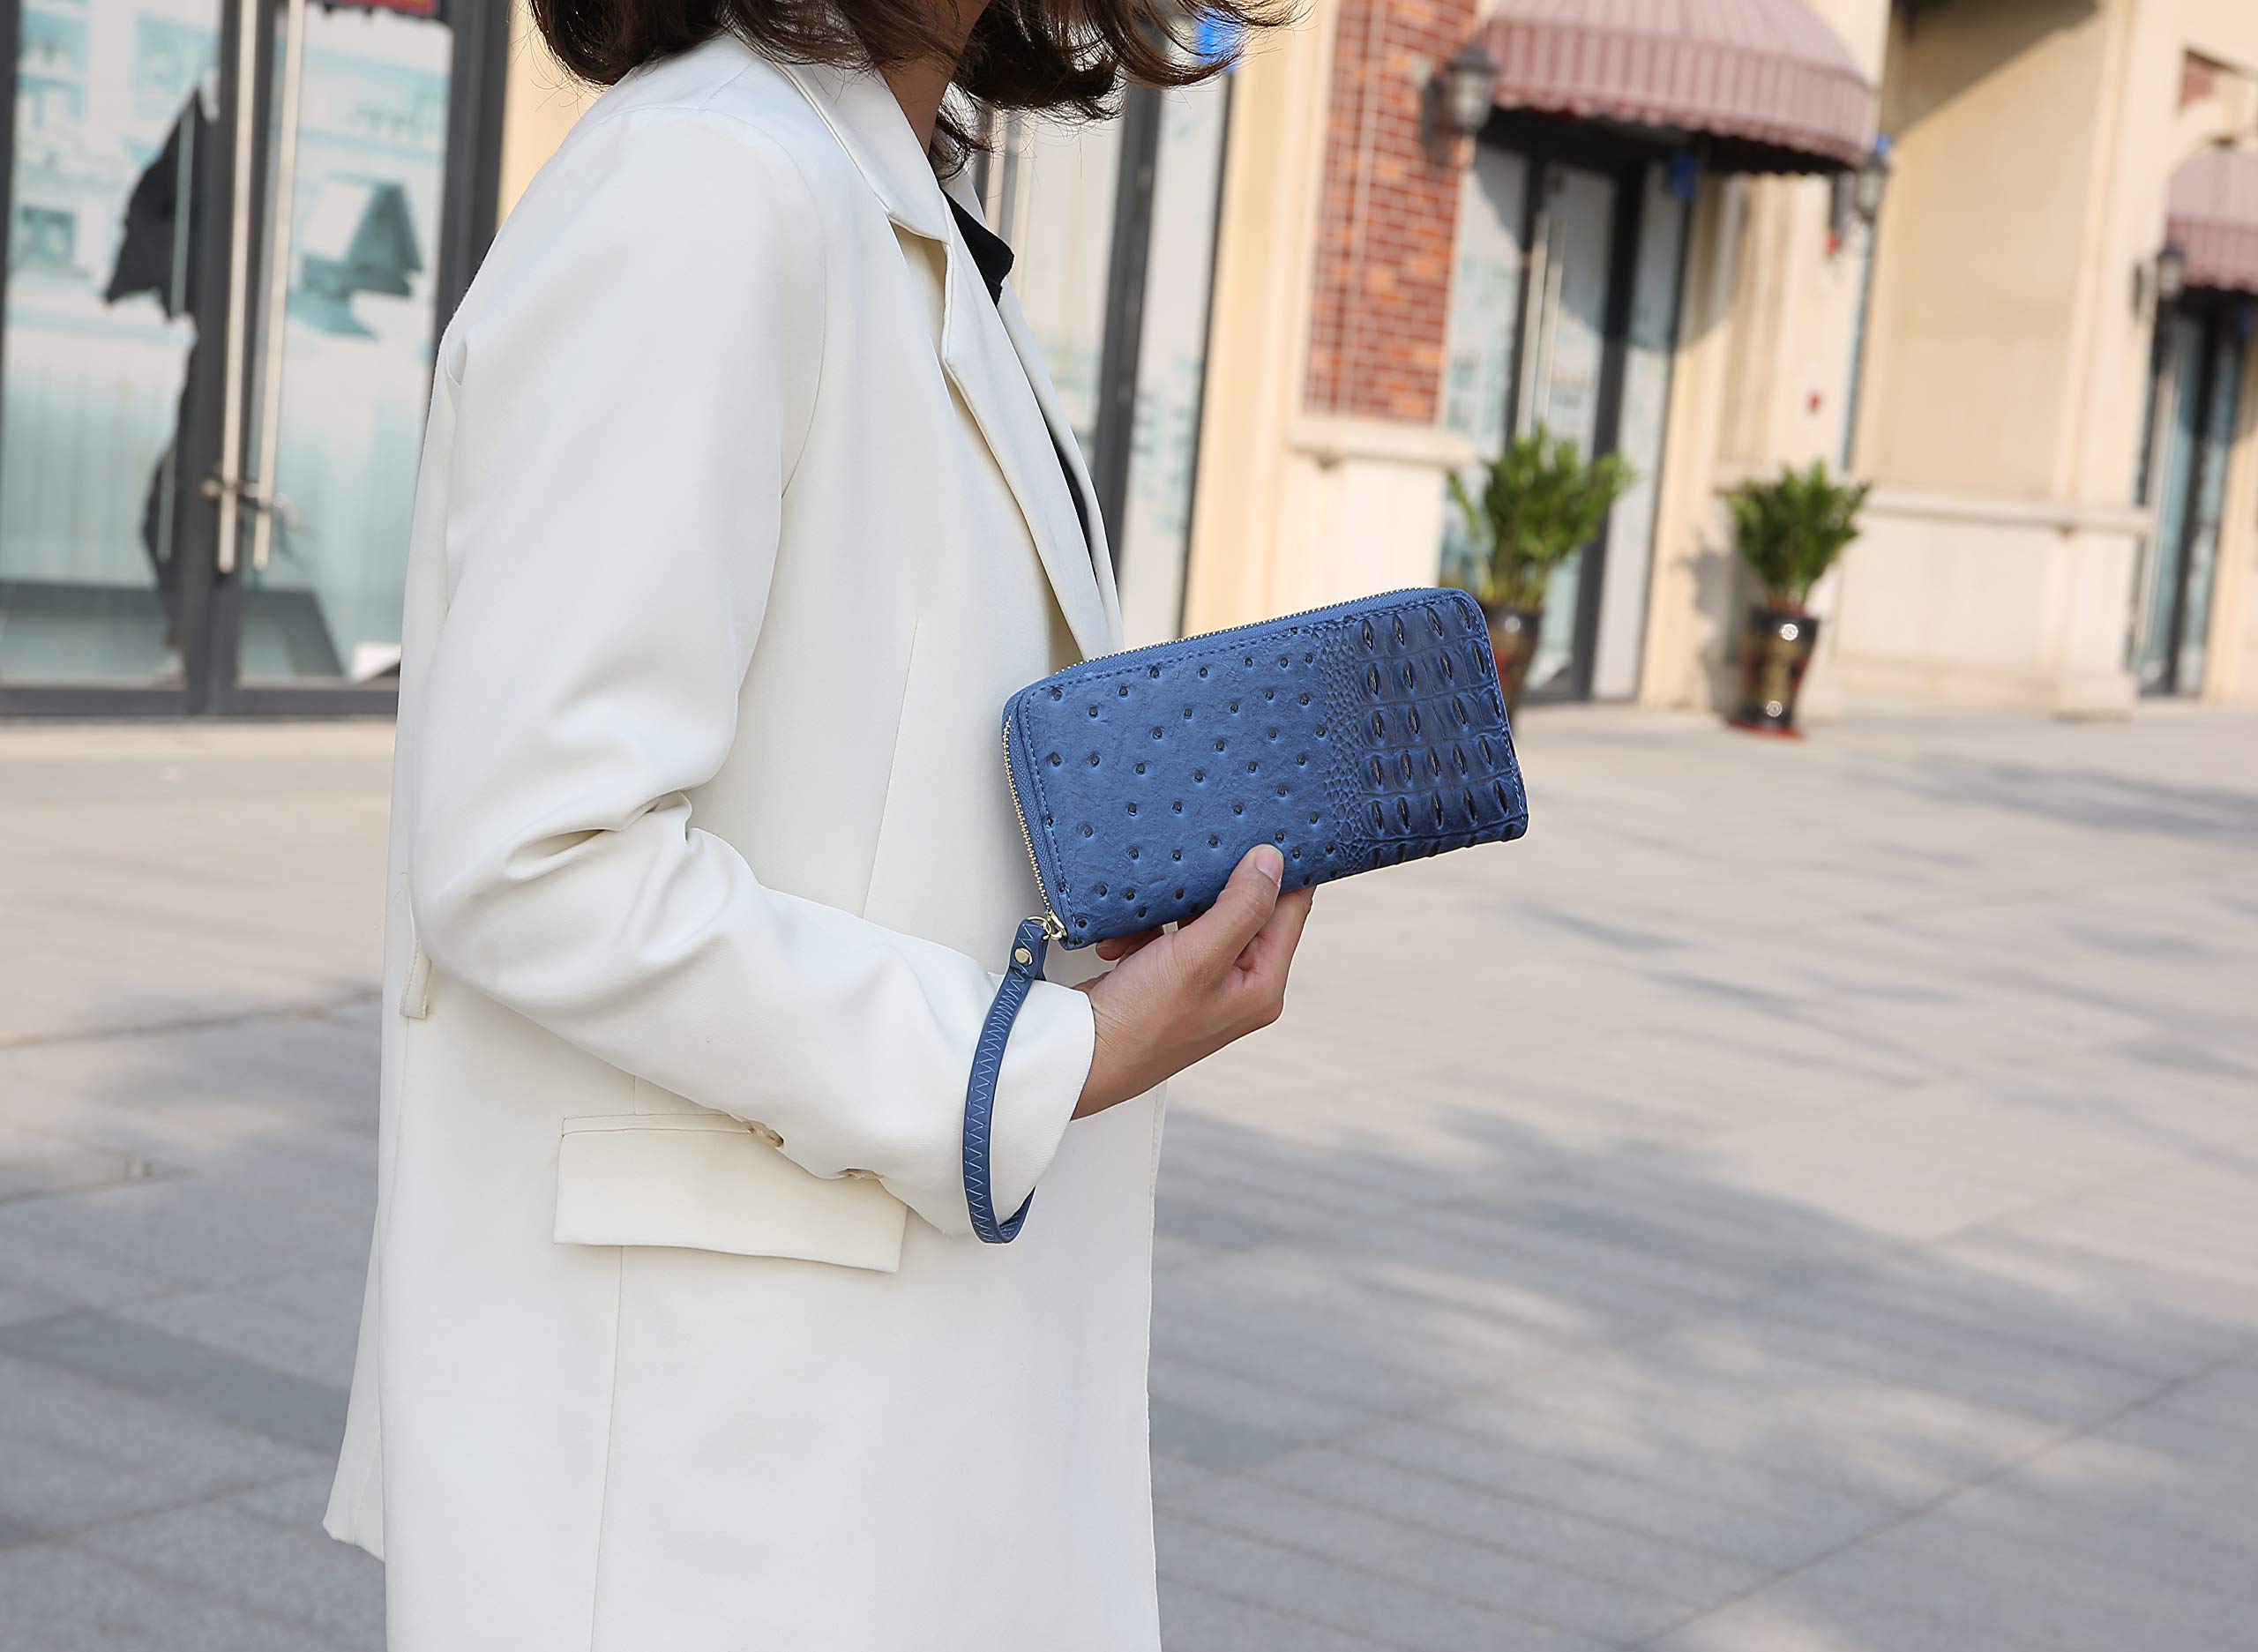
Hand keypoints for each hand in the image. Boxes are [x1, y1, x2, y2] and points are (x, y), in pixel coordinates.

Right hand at [1071, 845, 1314, 1116]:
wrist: (1081, 1057)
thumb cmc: (1140, 1021)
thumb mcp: (1197, 956)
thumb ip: (1240, 907)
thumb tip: (1272, 861)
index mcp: (1262, 985)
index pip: (1290, 910)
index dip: (1283, 869)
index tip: (1267, 828)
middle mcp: (1239, 987)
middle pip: (1243, 911)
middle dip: (1214, 886)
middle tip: (1200, 851)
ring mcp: (1203, 985)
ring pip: (1200, 918)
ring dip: (1172, 909)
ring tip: (1149, 909)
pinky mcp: (1169, 981)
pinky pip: (1168, 936)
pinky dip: (1145, 930)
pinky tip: (1123, 941)